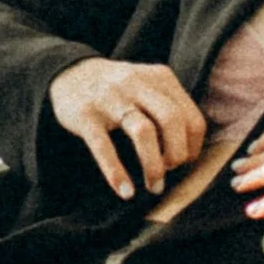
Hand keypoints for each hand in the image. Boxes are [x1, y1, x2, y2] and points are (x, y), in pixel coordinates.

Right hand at [47, 57, 207, 198]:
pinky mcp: (85, 115)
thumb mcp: (149, 86)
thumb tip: (189, 152)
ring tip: (154, 186)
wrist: (70, 73)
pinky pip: (104, 147)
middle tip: (170, 172)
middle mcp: (137, 84)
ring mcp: (110, 98)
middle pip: (172, 120)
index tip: (184, 163)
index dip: (193, 146)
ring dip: (153, 166)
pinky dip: (116, 172)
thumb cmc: (119, 90)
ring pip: (143, 131)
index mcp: (160, 78)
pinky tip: (125, 191)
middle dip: (177, 154)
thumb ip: (170, 108)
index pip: (191, 116)